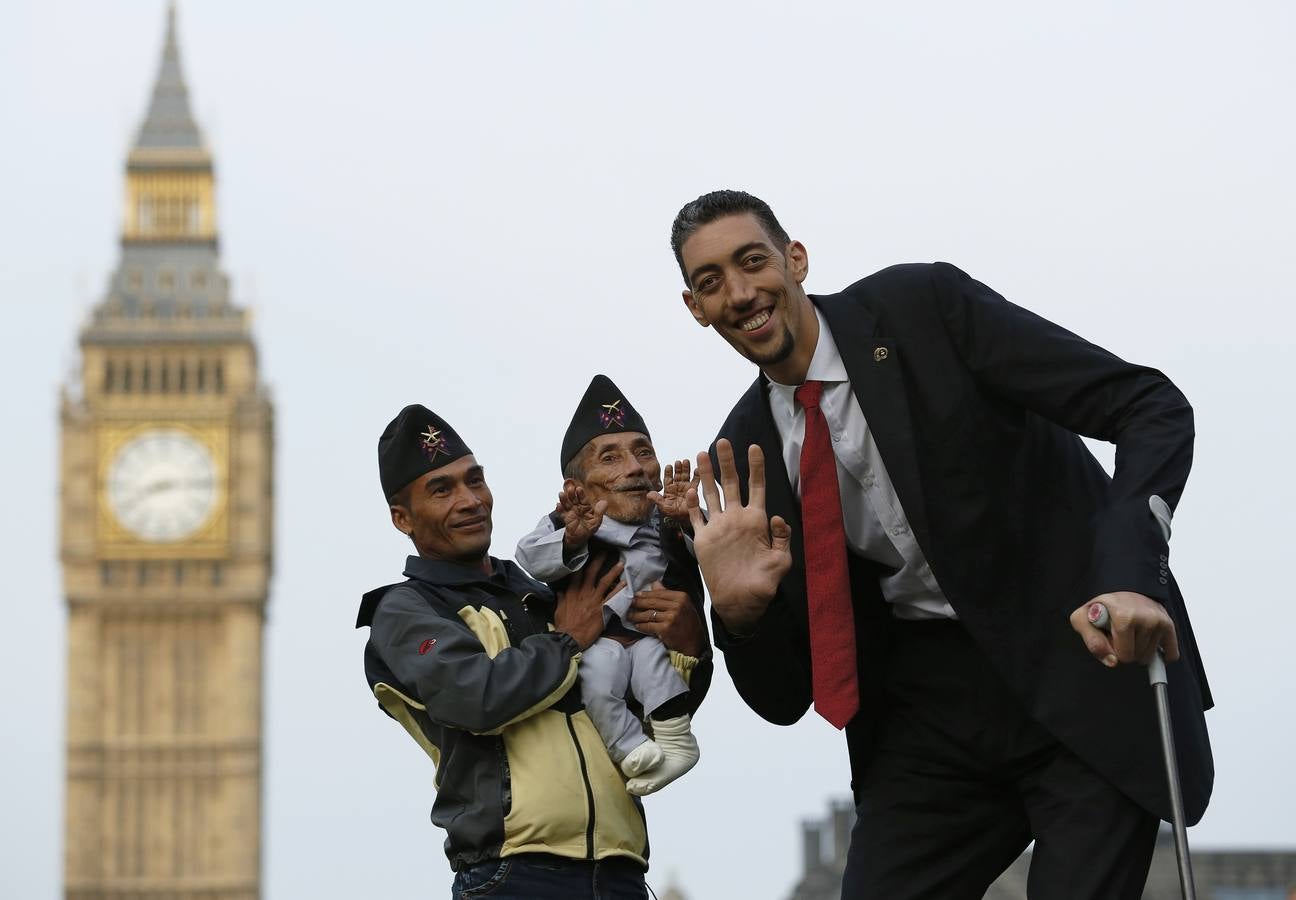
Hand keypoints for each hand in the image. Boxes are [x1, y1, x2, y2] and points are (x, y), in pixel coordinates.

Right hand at [554, 555, 623, 649]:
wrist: (570, 638)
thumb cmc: (563, 625)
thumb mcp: (558, 609)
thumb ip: (561, 598)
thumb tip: (560, 591)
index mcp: (572, 591)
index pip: (577, 573)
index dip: (582, 561)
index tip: (587, 553)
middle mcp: (583, 592)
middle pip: (592, 572)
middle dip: (599, 560)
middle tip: (606, 551)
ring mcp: (593, 600)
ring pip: (605, 581)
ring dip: (613, 572)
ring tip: (621, 564)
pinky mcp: (601, 609)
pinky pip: (612, 597)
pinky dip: (619, 589)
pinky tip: (625, 583)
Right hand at [557, 480, 605, 549]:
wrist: (579, 539)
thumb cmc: (588, 529)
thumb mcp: (596, 521)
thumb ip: (599, 512)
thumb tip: (604, 502)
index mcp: (586, 507)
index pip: (583, 499)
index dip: (581, 494)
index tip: (579, 489)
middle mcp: (578, 507)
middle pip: (574, 499)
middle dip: (571, 494)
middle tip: (570, 489)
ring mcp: (571, 512)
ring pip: (567, 504)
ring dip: (564, 499)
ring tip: (561, 494)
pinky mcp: (565, 517)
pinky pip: (562, 512)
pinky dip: (560, 509)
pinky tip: (558, 505)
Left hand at [626, 581, 705, 656]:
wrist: (694, 643)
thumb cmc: (688, 624)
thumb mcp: (683, 605)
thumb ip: (669, 594)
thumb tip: (655, 583)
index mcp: (681, 597)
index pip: (659, 593)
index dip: (646, 594)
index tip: (637, 595)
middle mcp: (677, 606)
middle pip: (652, 602)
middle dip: (638, 603)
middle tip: (630, 604)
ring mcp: (671, 617)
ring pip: (648, 614)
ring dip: (637, 615)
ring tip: (630, 616)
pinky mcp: (666, 629)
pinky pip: (649, 626)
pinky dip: (641, 626)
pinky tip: (637, 626)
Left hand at [648, 458, 698, 525]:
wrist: (687, 520)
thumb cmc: (675, 514)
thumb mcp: (664, 507)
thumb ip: (657, 500)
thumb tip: (648, 494)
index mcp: (669, 490)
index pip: (668, 479)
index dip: (668, 472)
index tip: (669, 466)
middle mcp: (678, 487)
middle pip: (677, 475)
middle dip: (678, 468)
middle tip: (678, 462)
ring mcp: (686, 487)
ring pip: (686, 475)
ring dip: (686, 468)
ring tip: (686, 462)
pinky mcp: (694, 490)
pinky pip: (696, 481)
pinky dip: (697, 475)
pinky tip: (697, 470)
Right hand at [687, 439, 791, 634]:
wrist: (741, 602)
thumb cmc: (764, 583)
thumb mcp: (781, 561)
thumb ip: (781, 539)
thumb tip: (776, 517)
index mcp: (756, 520)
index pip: (756, 487)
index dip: (756, 468)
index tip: (754, 447)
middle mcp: (736, 518)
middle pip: (731, 484)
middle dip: (727, 463)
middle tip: (723, 442)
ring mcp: (719, 527)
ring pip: (711, 495)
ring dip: (707, 475)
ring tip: (701, 454)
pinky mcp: (704, 539)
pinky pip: (696, 518)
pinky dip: (691, 505)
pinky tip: (688, 491)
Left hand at [1070, 591, 1180, 667]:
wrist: (1120, 587)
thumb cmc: (1102, 606)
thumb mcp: (1083, 618)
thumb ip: (1091, 641)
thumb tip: (1112, 661)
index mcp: (1124, 617)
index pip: (1124, 656)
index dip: (1114, 649)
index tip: (1109, 636)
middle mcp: (1146, 618)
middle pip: (1137, 657)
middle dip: (1127, 649)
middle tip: (1119, 633)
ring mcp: (1160, 621)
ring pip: (1150, 656)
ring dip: (1139, 649)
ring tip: (1130, 631)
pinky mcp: (1169, 624)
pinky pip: (1171, 654)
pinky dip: (1160, 653)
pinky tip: (1147, 641)